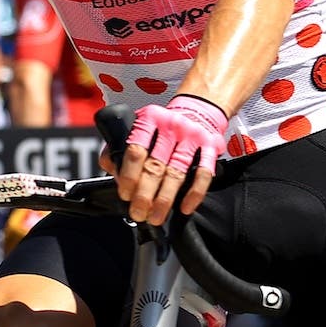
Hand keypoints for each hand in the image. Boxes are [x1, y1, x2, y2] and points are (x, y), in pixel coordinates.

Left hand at [119, 95, 228, 226]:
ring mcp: (193, 136)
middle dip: (144, 195)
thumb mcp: (139, 125)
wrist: (197, 110)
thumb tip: (114, 172)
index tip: (125, 194)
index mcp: (148, 119)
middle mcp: (171, 126)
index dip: (128, 176)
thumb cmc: (162, 125)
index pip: (135, 151)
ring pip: (177, 173)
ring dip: (165, 200)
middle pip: (155, 166)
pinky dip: (194, 194)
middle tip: (138, 212)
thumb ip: (120, 146)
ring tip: (156, 216)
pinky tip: (184, 207)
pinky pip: (204, 173)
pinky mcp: (211, 146)